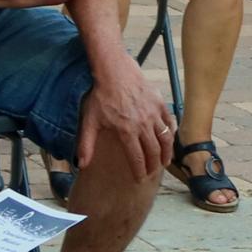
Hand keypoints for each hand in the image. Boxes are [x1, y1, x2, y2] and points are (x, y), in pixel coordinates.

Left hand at [76, 69, 173, 184]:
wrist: (114, 71)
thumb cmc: (101, 96)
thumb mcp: (90, 121)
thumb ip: (86, 144)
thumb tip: (81, 165)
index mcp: (127, 131)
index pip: (137, 158)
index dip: (140, 171)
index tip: (140, 179)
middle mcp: (143, 125)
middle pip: (153, 151)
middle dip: (154, 165)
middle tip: (153, 173)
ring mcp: (153, 114)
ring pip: (165, 138)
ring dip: (167, 153)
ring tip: (166, 162)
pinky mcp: (159, 103)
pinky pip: (169, 122)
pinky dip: (170, 133)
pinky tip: (169, 139)